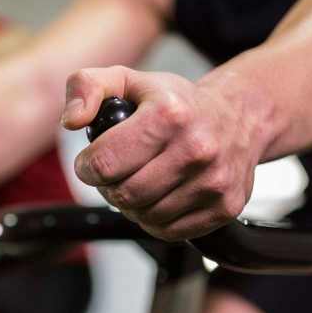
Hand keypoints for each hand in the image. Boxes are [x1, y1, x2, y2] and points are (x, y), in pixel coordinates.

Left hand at [61, 66, 270, 241]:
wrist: (239, 116)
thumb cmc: (177, 102)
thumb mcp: (127, 80)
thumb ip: (86, 87)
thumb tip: (72, 121)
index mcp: (169, 115)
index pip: (104, 163)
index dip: (87, 166)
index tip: (91, 161)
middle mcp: (196, 148)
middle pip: (124, 195)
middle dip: (110, 187)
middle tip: (117, 173)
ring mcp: (214, 181)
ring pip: (145, 216)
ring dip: (132, 205)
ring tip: (140, 181)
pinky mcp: (225, 207)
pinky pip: (170, 232)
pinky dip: (155, 220)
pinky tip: (160, 196)